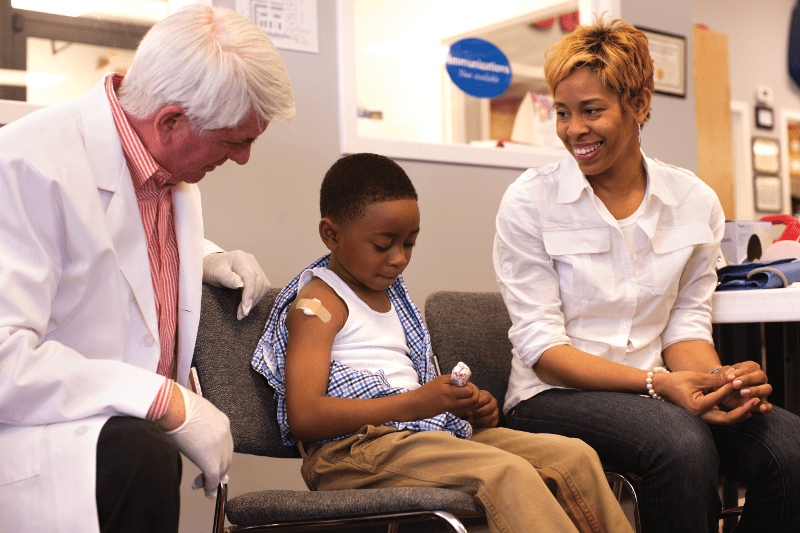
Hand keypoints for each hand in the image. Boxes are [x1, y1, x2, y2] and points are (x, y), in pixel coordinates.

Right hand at [162, 384, 232, 498]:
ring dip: (213, 480)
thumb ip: (196, 422)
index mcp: (222, 421)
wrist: (173, 405)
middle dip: (219, 469)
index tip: (214, 462)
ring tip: (203, 486)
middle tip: (208, 478)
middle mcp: (224, 433)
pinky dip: (210, 487)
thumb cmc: (175, 404)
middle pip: (226, 457)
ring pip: (221, 468)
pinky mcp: (210, 460)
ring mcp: (219, 447)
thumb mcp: (192, 411)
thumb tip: (186, 428)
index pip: (225, 443)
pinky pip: (213, 478)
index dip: (219, 455)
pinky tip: (206, 493)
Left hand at [203, 251, 269, 319]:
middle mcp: (250, 260)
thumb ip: (227, 278)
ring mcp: (255, 266)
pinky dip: (256, 297)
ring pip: (263, 285)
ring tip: (243, 311)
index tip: (244, 309)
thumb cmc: (211, 270)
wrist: (211, 266)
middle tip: (242, 314)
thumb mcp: (215, 274)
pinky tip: (247, 304)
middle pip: (259, 282)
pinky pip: (263, 286)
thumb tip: (240, 284)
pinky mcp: (257, 273)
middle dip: (252, 300)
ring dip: (255, 300)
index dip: (249, 294)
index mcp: (239, 257)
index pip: (250, 277)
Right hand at [412, 375, 479, 419]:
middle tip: (470, 392)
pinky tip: (463, 403)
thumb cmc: (427, 391)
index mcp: (448, 387)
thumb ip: (454, 378)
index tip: (467, 385)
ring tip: (468, 398)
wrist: (415, 404)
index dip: (471, 386)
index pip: (469, 388)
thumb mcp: (440, 380)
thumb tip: (469, 375)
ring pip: (471, 405)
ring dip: (473, 401)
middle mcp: (451, 397)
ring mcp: (451, 406)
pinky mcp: (450, 412)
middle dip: (475, 394)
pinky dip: (468, 407)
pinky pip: (465, 410)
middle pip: (473, 397)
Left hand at [468, 390, 498, 427]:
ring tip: (471, 420)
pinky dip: (482, 425)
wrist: (472, 411)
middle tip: (469, 415)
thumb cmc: (470, 404)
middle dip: (479, 412)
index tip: (470, 407)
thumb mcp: (470, 400)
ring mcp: (496, 412)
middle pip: (490, 408)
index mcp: (488, 396)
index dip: (478, 403)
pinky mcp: (495, 420)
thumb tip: (471, 406)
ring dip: (480, 420)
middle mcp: (494, 403)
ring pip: (492, 417)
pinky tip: (474, 424)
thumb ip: (471, 401)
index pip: (486, 398)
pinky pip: (492, 424)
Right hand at [655, 370, 755, 424]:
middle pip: (727, 418)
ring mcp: (703, 418)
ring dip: (741, 413)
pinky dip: (733, 413)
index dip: (731, 388)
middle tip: (756, 400)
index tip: (741, 380)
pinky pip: (722, 417)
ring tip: (754, 404)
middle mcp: (700, 416)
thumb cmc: (678, 381)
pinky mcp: (705, 417)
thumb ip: (715, 379)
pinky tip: (745, 408)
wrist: (664, 387)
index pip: (719, 398)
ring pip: (726, 420)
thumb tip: (734, 377)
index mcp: (696, 407)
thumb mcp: (696, 377)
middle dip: (743, 410)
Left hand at [719, 361, 772, 414]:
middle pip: (761, 376)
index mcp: (749, 367)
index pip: (750, 367)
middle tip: (735, 384)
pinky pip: (768, 406)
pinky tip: (761, 408)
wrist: (719, 391)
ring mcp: (761, 390)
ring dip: (756, 390)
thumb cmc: (720, 381)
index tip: (730, 377)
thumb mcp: (717, 377)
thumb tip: (729, 374)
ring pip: (767, 388)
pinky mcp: (760, 403)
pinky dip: (767, 407)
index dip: (740, 372)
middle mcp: (758, 378)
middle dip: (748, 380)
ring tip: (742, 393)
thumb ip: (722, 376)